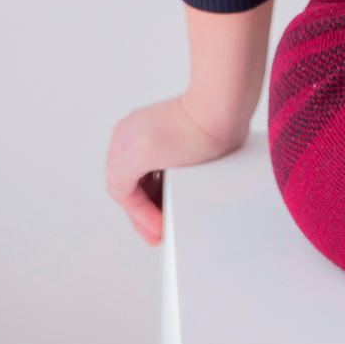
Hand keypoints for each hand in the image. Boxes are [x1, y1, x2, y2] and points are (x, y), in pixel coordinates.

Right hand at [106, 96, 244, 245]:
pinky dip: (166, 190)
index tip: (157, 229)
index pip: (120, 188)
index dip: (137, 214)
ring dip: (154, 202)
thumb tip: (120, 194)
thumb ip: (120, 175)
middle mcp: (135, 136)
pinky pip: (164, 173)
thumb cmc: (192, 128)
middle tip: (158, 234)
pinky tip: (175, 200)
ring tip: (166, 221)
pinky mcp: (177, 140)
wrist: (225, 110)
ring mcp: (156, 137)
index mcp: (123, 138)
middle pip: (132, 186)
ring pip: (147, 180)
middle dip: (143, 213)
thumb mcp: (143, 153)